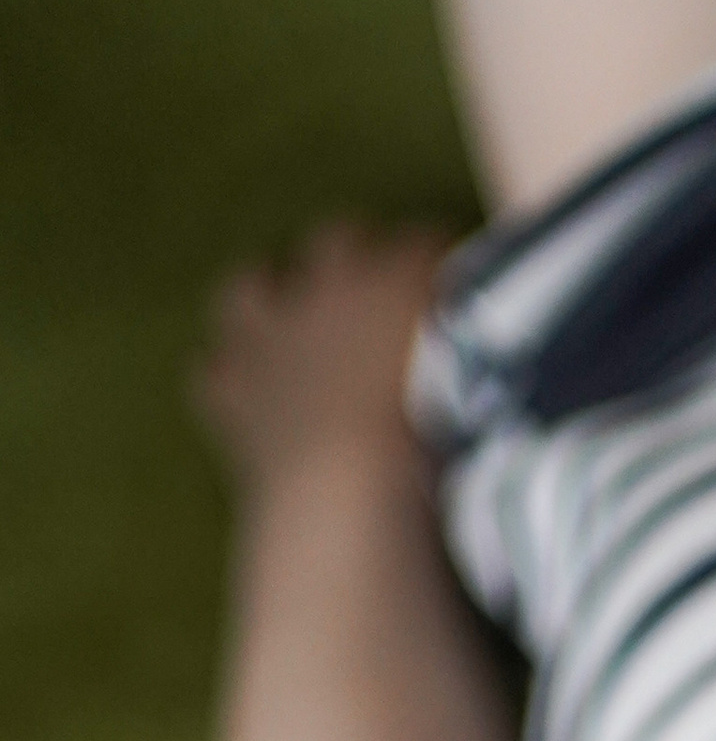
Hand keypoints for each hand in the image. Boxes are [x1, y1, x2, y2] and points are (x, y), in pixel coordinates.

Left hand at [191, 223, 452, 499]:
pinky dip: (232, 379)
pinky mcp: (230, 395)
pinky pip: (214, 372)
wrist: (347, 498)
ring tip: (289, 324)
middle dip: (356, 253)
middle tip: (377, 288)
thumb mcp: (476, 393)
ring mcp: (268, 341)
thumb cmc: (431, 446)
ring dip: (268, 296)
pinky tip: (249, 397)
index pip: (420, 245)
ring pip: (251, 288)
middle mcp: (325, 294)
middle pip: (337, 241)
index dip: (435, 259)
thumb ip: (469, 351)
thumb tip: (470, 337)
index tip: (453, 280)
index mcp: (394, 284)